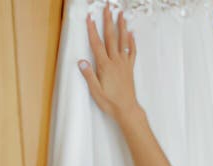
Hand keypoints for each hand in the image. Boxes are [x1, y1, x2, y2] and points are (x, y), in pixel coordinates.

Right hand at [79, 5, 140, 122]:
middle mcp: (116, 62)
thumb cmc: (110, 102)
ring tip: (121, 14)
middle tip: (108, 8)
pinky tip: (131, 33)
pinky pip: (131, 52)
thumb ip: (88, 75)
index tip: (90, 17)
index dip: (92, 30)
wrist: (127, 109)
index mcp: (105, 66)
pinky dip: (131, 41)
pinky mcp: (129, 68)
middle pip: (111, 38)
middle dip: (109, 21)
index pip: (97, 44)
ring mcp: (124, 64)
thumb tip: (81, 61)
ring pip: (123, 42)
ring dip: (122, 27)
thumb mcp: (95, 91)